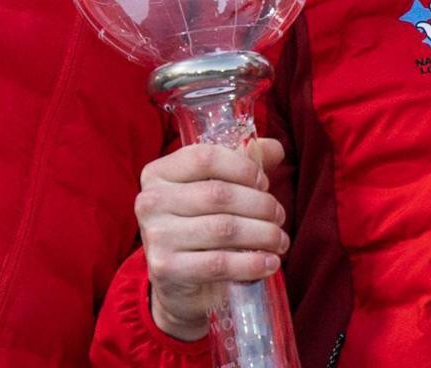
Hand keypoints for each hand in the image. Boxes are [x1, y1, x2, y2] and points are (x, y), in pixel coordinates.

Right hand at [134, 139, 289, 341]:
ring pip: (224, 229)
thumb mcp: (218, 188)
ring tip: (280, 240)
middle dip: (261, 205)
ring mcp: (156, 236)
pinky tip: (270, 263)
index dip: (243, 168)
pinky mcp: (166, 269)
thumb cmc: (201, 225)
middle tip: (279, 216)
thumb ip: (244, 164)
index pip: (205, 157)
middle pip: (219, 194)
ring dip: (263, 234)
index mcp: (159, 173)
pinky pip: (219, 263)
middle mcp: (150, 201)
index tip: (264, 183)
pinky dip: (252, 263)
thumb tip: (275, 148)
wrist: (178, 282)